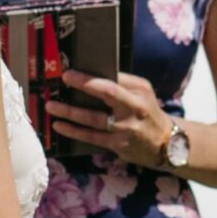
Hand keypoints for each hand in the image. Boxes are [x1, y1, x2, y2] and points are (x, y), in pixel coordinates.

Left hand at [45, 71, 173, 166]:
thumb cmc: (146, 113)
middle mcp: (135, 107)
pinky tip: (59, 125)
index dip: (91, 76)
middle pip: (108, 94)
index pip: (115, 79)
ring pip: (94, 118)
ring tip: (51, 106)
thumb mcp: (142, 94)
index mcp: (140, 90)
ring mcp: (126, 128)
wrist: (164, 143)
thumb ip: (122, 85)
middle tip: (63, 80)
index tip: (70, 73)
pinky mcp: (117, 144)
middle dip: (84, 85)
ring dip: (70, 112)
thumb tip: (92, 76)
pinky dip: (73, 131)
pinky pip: (91, 137)